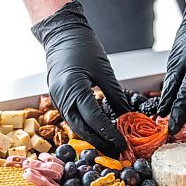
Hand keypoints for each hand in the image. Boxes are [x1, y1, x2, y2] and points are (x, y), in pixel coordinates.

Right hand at [32, 0, 129, 155]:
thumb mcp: (104, 70)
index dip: (108, 133)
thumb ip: (115, 95)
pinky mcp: (57, 98)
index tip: (122, 144)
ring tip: (109, 146)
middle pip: (82, 128)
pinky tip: (97, 132)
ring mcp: (57, 99)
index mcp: (74, 88)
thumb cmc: (83, 46)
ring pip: (75, 126)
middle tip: (116, 152)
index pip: (93, 119)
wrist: (61, 34)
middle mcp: (61, 97)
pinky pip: (71, 118)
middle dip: (100, 142)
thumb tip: (128, 116)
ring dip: (92, 137)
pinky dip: (85, 126)